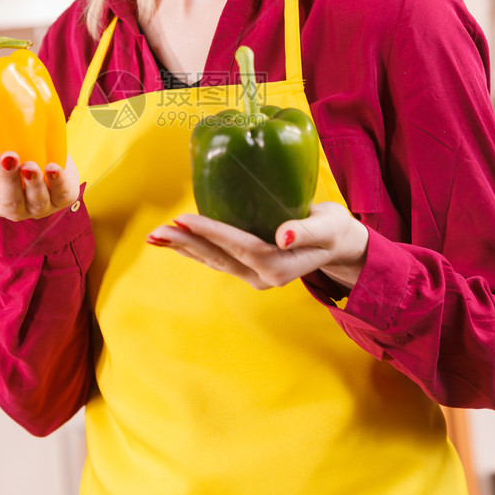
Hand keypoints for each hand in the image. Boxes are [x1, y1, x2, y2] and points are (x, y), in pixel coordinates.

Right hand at [0, 130, 79, 219]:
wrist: (41, 160)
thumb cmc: (0, 164)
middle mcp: (12, 209)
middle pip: (9, 201)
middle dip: (8, 180)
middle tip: (9, 156)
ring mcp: (38, 207)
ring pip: (35, 202)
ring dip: (33, 184)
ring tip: (30, 165)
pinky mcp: (61, 198)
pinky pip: (60, 195)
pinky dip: (57, 183)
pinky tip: (53, 168)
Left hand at [146, 202, 368, 290]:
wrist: (339, 246)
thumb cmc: (334, 229)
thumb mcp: (328, 225)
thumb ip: (306, 230)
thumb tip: (282, 235)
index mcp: (280, 266)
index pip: (239, 246)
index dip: (211, 232)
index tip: (184, 218)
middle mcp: (263, 276)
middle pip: (219, 257)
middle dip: (186, 243)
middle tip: (157, 232)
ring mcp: (254, 276)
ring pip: (213, 261)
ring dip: (183, 249)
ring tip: (156, 237)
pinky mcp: (249, 270)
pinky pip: (216, 260)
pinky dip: (194, 250)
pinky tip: (176, 241)